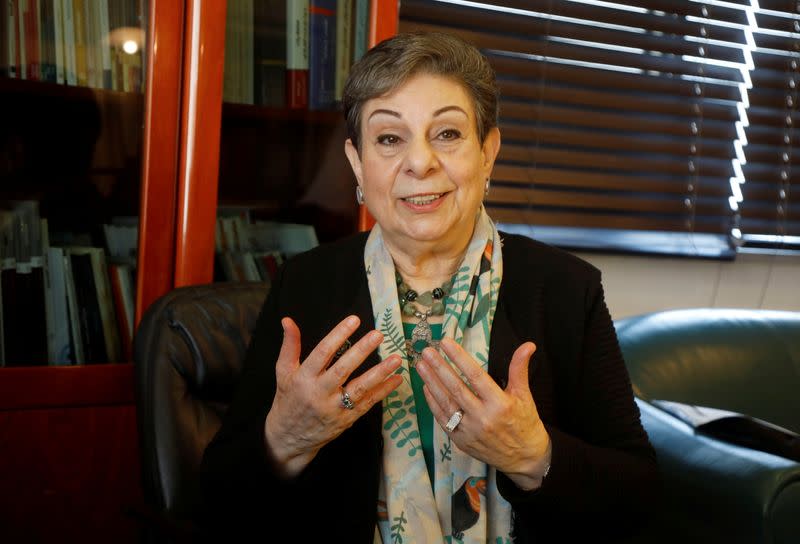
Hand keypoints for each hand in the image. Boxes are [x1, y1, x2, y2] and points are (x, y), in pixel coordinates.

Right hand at [264, 315, 402, 477]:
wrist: (288, 438)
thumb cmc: (288, 400)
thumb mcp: (283, 372)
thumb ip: (290, 346)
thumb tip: (287, 320)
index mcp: (303, 378)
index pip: (323, 353)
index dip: (338, 335)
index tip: (354, 320)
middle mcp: (319, 393)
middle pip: (343, 369)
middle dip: (362, 351)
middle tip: (378, 335)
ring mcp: (334, 408)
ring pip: (359, 389)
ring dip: (379, 373)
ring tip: (396, 359)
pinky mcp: (346, 420)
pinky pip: (367, 404)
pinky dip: (383, 391)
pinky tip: (396, 379)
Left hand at [415, 339, 551, 489]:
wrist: (525, 459)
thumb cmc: (525, 423)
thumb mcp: (525, 395)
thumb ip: (520, 369)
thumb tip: (528, 345)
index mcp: (500, 404)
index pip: (476, 376)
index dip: (460, 358)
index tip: (446, 342)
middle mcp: (483, 418)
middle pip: (456, 388)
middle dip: (439, 368)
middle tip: (426, 351)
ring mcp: (470, 431)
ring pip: (446, 403)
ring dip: (431, 383)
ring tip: (421, 365)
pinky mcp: (461, 441)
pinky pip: (443, 420)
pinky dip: (433, 403)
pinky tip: (426, 388)